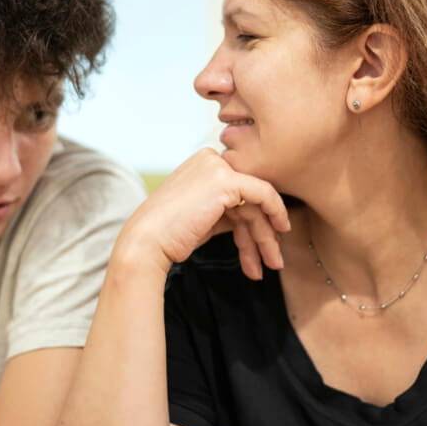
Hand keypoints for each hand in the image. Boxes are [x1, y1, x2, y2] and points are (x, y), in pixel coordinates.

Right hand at [115, 149, 290, 278]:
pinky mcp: (226, 180)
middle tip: (273, 260)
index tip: (264, 245)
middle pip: (248, 198)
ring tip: (272, 265)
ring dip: (266, 238)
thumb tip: (255, 222)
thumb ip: (227, 211)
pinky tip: (278, 238)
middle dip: (262, 232)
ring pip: (257, 202)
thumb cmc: (169, 235)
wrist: (147, 242)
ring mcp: (218, 168)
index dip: (253, 221)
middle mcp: (210, 160)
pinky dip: (276, 214)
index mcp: (202, 166)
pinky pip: (264, 194)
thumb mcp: (203, 217)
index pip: (238, 192)